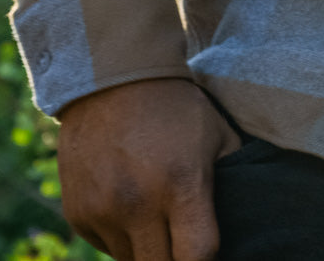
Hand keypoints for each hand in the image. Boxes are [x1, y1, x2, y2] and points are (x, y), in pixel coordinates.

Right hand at [58, 78, 241, 260]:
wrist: (114, 80)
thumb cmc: (176, 108)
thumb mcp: (217, 135)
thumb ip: (233, 178)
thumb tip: (245, 218)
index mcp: (181, 184)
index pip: (197, 257)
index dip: (207, 260)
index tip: (208, 250)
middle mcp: (138, 205)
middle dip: (176, 258)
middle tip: (184, 240)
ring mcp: (103, 212)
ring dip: (148, 250)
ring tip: (158, 217)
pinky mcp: (78, 214)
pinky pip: (105, 247)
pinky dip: (121, 238)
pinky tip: (130, 207)